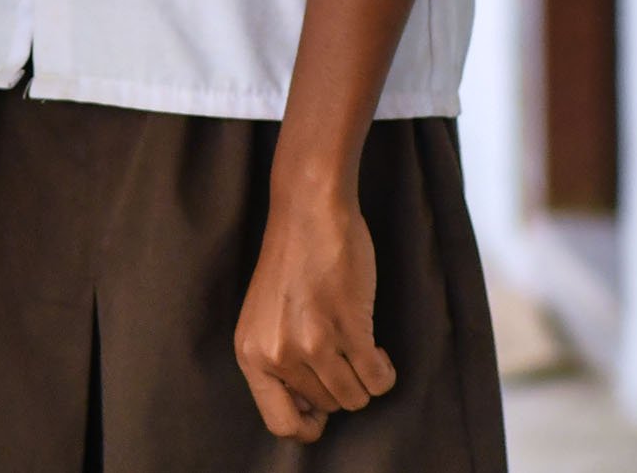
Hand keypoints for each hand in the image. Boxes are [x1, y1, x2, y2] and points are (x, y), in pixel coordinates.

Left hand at [233, 178, 395, 441]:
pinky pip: (377, 380)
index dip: (309, 424)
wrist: (309, 211)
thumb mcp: (264, 319)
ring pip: (354, 398)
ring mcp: (313, 343)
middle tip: (345, 356)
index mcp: (251, 355)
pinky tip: (378, 350)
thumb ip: (278, 363)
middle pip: (327, 408)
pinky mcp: (349, 328)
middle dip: (341, 387)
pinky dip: (384, 372)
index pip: (280, 423)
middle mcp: (277, 354)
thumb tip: (311, 413)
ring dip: (365, 380)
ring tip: (362, 351)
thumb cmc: (291, 262)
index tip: (324, 406)